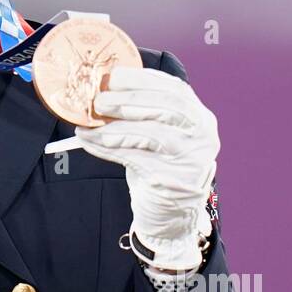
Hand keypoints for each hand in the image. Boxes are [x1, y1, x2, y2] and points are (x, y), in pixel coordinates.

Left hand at [73, 66, 218, 270]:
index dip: (142, 80)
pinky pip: (134, 158)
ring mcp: (191, 159)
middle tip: (98, 101)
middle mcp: (202, 136)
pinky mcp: (172, 181)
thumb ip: (143, 111)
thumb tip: (103, 89)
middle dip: (127, 101)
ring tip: (89, 125)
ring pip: (150, 134)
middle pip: (166, 107)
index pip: (174, 89)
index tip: (114, 77)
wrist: (170, 214)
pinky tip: (89, 142)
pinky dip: (107, 148)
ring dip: (114, 127)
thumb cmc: (159, 165)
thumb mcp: (159, 133)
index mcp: (199, 117)